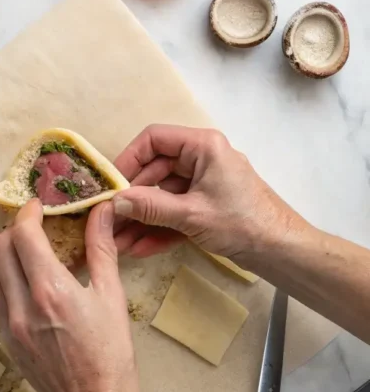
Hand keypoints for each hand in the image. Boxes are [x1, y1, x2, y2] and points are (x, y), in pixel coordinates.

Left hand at [0, 199, 141, 391]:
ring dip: (0, 252)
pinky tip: (20, 278)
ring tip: (22, 249)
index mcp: (50, 290)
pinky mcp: (5, 339)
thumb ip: (101, 248)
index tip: (39, 206)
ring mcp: (9, 324)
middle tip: (34, 227)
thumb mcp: (111, 296)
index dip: (28, 213)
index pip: (23, 235)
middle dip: (14, 230)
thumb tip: (102, 211)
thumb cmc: (112, 353)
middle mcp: (22, 305)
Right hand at [111, 125, 302, 262]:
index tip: (111, 184)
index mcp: (203, 147)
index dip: (129, 158)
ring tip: (118, 241)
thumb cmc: (242, 222)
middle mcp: (202, 159)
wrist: (283, 252)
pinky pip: (176, 212)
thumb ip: (149, 207)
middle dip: (132, 198)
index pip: (154, 139)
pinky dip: (159, 228)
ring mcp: (205, 184)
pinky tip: (139, 248)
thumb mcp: (191, 214)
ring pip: (163, 195)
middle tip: (109, 219)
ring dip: (142, 219)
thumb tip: (114, 203)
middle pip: (155, 170)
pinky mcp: (207, 206)